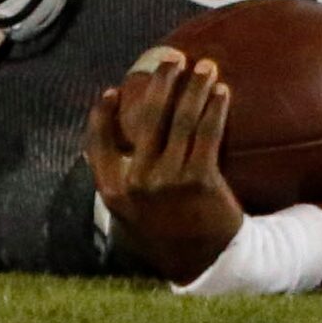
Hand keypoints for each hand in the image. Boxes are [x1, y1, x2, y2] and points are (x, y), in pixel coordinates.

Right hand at [87, 48, 242, 283]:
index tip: (113, 91)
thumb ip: (121, 183)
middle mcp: (138, 183)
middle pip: (147, 119)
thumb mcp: (131, 216)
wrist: (206, 263)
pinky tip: (223, 92)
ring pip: (182, 121)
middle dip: (161, 82)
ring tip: (206, 66)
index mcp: (114, 191)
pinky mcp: (201, 181)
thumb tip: (112, 145)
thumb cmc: (167, 233)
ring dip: (195, 87)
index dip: (102, 116)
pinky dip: (216, 108)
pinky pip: (208, 134)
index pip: (98, 144)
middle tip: (172, 59)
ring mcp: (169, 181)